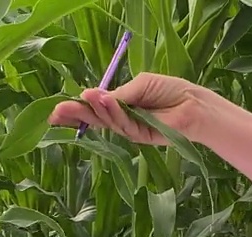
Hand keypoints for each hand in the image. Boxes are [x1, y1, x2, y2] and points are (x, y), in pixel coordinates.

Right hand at [49, 72, 208, 144]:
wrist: (194, 104)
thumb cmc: (170, 90)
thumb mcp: (139, 85)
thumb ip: (118, 94)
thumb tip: (94, 95)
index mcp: (120, 104)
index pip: (94, 107)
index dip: (77, 108)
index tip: (57, 109)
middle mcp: (122, 119)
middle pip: (95, 119)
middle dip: (76, 115)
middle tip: (57, 113)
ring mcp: (130, 129)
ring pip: (107, 122)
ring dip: (95, 109)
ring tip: (84, 98)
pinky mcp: (140, 136)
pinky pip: (123, 125)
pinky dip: (114, 112)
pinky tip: (105, 101)